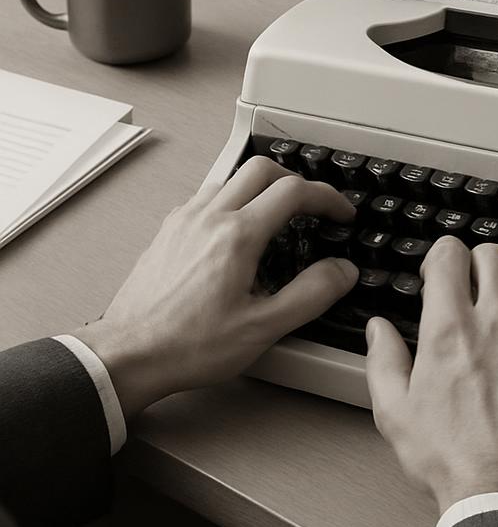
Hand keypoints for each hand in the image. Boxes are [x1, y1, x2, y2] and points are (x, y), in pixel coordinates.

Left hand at [74, 156, 357, 417]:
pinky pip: (207, 194)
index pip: (294, 191)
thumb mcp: (262, 328)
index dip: (327, 197)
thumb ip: (310, 294)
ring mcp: (185, 220)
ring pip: (232, 177)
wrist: (126, 357)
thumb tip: (342, 271)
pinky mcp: (168, 230)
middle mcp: (210, 217)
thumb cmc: (188, 346)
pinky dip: (233, 197)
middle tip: (313, 205)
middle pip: (263, 169)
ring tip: (278, 213)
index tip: (340, 213)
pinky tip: (236, 226)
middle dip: (297, 181)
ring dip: (263, 186)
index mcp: (238, 235)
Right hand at [365, 237, 497, 513]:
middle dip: (477, 259)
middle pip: (493, 254)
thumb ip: (383, 361)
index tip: (438, 273)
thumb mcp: (394, 412)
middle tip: (471, 280)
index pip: (450, 254)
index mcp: (449, 329)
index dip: (441, 255)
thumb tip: (378, 330)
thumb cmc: (450, 457)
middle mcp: (494, 322)